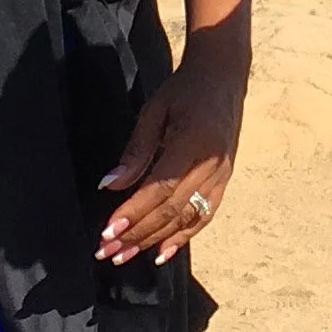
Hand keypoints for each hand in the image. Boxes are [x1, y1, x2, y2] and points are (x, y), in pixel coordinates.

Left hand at [97, 43, 247, 268]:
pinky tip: (161, 253)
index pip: (160, 188)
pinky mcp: (225, 179)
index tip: (107, 232)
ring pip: (187, 218)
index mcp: (194, 142)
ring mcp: (222, 174)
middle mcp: (212, 164)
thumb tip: (109, 186)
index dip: (133, 213)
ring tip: (124, 255)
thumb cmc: (185, 89)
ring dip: (154, 240)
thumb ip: (135, 151)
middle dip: (137, 234)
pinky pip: (204, 215)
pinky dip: (183, 237)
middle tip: (106, 250)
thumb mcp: (154, 111)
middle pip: (172, 210)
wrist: (223, 76)